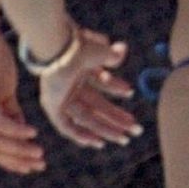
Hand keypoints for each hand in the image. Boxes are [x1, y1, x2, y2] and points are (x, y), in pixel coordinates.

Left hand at [0, 21, 44, 172]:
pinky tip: (32, 133)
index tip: (31, 166)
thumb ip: (11, 112)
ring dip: (18, 149)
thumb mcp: (4, 90)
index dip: (10, 159)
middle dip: (16, 159)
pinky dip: (15, 131)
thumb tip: (23, 132)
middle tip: (39, 165)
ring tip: (39, 153)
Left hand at [37, 27, 141, 148]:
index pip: (100, 83)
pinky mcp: (52, 106)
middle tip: (136, 129)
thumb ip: (111, 54)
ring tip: (125, 138)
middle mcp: (69, 85)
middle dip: (117, 119)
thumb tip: (123, 49)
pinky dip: (81, 135)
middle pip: (96, 107)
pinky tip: (98, 143)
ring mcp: (60, 97)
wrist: (59, 48)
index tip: (130, 92)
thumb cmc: (77, 44)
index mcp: (80, 69)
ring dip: (106, 129)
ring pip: (86, 119)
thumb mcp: (99, 51)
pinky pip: (66, 126)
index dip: (116, 88)